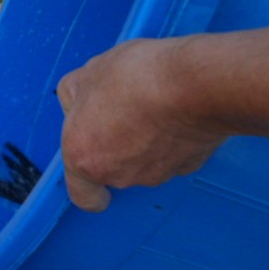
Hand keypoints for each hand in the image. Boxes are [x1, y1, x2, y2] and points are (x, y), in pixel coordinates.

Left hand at [56, 39, 225, 212]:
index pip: (82, 195)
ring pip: (145, 162)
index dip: (88, 188)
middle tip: (123, 110)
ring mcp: (155, 173)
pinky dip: (174, 138)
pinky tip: (175, 110)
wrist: (193, 84)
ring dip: (145, 140)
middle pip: (113, 170)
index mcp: (84, 157)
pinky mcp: (188, 165)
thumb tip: (77, 102)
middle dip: (116, 146)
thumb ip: (75, 96)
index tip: (93, 181)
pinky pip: (175, 155)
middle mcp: (118, 175)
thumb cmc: (136, 79)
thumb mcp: (87, 74)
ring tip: (152, 103)